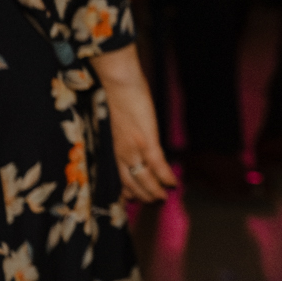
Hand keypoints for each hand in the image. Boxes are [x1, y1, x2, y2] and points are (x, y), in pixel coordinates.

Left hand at [93, 47, 175, 201]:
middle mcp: (118, 151)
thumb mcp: (108, 117)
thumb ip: (115, 130)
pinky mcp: (147, 140)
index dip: (125, 189)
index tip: (130, 197)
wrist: (116, 79)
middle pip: (129, 182)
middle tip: (151, 201)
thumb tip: (121, 133)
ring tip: (162, 197)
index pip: (116, 175)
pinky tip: (173, 183)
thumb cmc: (110, 92)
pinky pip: (158, 165)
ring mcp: (133, 147)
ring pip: (143, 177)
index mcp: (108, 146)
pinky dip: (165, 176)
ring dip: (154, 190)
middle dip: (141, 194)